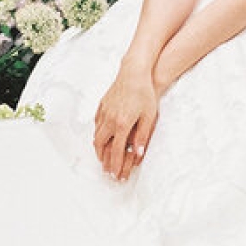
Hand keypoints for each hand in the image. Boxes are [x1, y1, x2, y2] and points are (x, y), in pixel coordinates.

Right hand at [93, 62, 159, 181]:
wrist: (134, 71)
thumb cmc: (144, 92)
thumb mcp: (149, 116)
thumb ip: (143, 136)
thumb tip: (137, 154)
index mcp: (122, 124)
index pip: (116, 151)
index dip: (115, 165)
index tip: (115, 174)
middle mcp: (110, 119)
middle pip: (101, 145)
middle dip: (102, 158)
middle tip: (106, 168)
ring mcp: (104, 111)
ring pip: (96, 134)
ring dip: (99, 147)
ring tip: (103, 156)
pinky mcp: (102, 104)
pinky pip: (96, 123)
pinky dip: (97, 133)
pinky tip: (102, 136)